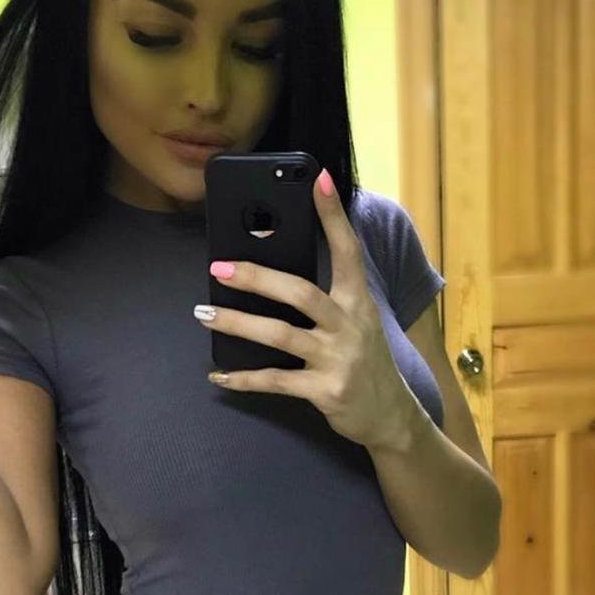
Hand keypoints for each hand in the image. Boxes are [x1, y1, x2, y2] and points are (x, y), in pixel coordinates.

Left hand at [199, 168, 414, 448]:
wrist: (390, 416)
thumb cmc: (364, 360)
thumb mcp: (357, 321)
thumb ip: (328, 296)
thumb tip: (275, 271)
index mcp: (358, 301)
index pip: (347, 250)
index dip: (332, 215)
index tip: (318, 179)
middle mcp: (349, 325)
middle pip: (300, 293)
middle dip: (256, 278)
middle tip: (219, 267)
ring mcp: (337, 359)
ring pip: (280, 336)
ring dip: (237, 324)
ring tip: (204, 313)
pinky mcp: (325, 390)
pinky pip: (275, 382)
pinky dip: (243, 379)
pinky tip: (218, 375)